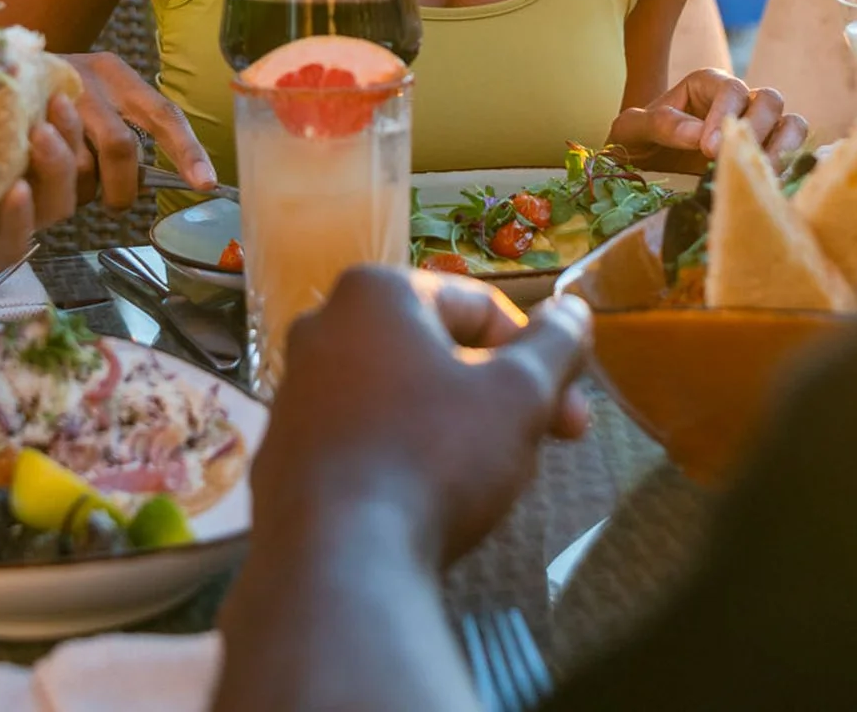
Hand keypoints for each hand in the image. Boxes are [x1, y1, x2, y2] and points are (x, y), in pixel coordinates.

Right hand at [28, 53, 217, 220]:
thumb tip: (146, 184)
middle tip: (115, 199)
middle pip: (120, 146)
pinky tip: (41, 180)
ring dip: (79, 187)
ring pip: (78, 164)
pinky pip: (41, 169)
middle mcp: (86, 77)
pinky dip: (47, 185)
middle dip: (121, 186)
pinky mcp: (17, 116)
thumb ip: (121, 130)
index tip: (205, 182)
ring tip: (70, 180)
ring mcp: (47, 95)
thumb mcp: (95, 95)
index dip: (186, 149)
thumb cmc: (55, 92)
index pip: (161, 112)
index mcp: (115, 73)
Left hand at [250, 269, 591, 567]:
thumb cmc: (435, 458)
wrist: (339, 563)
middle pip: (438, 351)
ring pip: (401, 396)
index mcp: (375, 293)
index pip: (481, 307)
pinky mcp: (282, 453)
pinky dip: (404, 457)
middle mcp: (321, 328)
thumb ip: (554, 345)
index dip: (540, 357)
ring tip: (490, 479)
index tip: (571, 411)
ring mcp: (293, 393)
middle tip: (545, 444)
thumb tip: (574, 309)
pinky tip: (430, 501)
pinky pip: (363, 439)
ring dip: (456, 427)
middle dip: (500, 396)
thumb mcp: (518, 396)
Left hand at [609, 69, 810, 171]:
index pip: (731, 89)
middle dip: (759, 130)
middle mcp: (740, 101)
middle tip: (736, 161)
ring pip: (792, 124)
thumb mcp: (632, 129)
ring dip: (785, 150)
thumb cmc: (639, 142)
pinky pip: (795, 155)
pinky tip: (777, 188)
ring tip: (764, 177)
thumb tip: (698, 135)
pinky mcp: (767, 156)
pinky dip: (793, 169)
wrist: (646, 168)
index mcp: (708, 85)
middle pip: (770, 101)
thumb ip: (660, 124)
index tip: (708, 148)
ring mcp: (759, 128)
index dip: (725, 115)